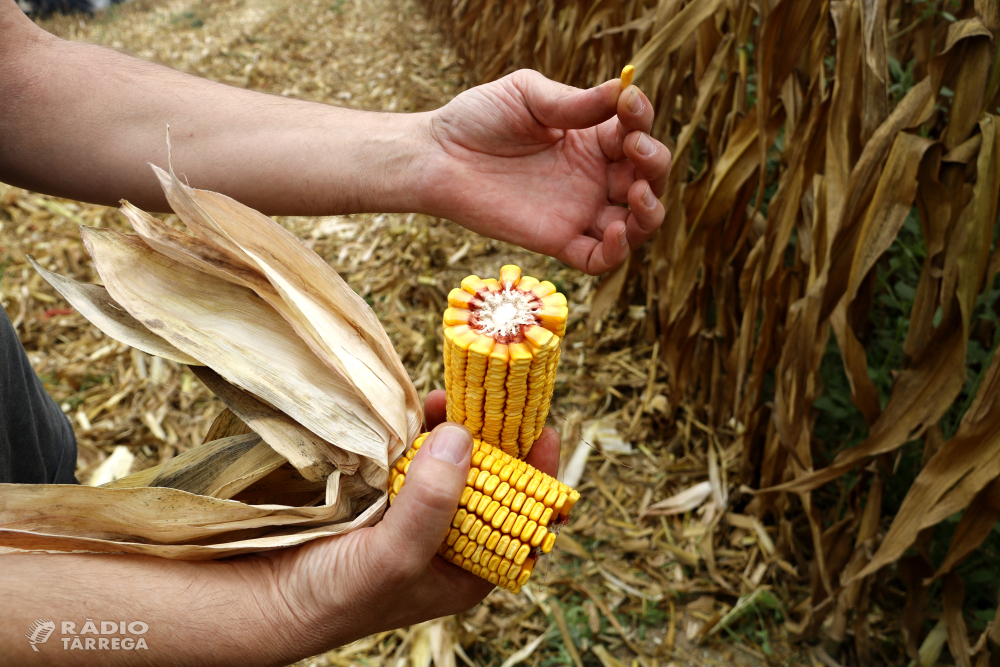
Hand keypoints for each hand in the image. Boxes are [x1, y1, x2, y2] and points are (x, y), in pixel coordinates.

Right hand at [259, 390, 560, 659]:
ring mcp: (412, 513)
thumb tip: (463, 437)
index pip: (518, 519)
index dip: (535, 475)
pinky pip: (410, 455)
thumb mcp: (395, 557)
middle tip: (489, 398)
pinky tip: (417, 411)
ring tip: (447, 398)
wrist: (261, 598)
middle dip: (489, 441)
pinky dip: (415, 432)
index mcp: (466, 569)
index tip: (541, 428)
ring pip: (446, 463)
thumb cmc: (336, 597)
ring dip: (450, 430)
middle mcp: (446, 540)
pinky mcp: (381, 493)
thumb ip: (432, 503)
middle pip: (484, 481)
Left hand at [420, 69, 671, 274]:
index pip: (635, 131)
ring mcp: (579, 211)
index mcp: (591, 138)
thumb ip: (572, 101)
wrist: (438, 157)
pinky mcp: (558, 241)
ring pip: (636, 223)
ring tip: (637, 193)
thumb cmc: (478, 119)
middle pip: (648, 178)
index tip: (628, 102)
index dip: (641, 118)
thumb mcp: (526, 95)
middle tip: (635, 148)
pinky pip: (599, 259)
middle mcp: (593, 176)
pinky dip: (617, 252)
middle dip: (655, 163)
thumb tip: (619, 90)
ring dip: (650, 211)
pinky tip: (614, 230)